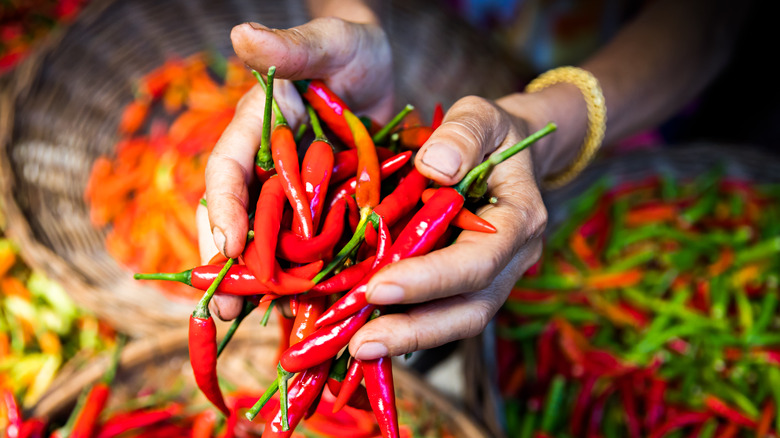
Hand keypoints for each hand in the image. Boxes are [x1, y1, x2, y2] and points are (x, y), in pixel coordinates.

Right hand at [198, 17, 393, 319]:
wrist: (379, 73)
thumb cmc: (349, 50)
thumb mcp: (328, 42)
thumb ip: (292, 46)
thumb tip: (244, 33)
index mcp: (256, 130)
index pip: (228, 170)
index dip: (223, 208)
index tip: (227, 246)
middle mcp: (267, 166)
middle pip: (239, 218)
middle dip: (230, 264)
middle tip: (226, 308)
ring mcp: (295, 192)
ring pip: (270, 240)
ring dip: (262, 281)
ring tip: (257, 321)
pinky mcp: (323, 209)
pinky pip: (309, 245)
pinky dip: (305, 274)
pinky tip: (306, 307)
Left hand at [348, 94, 551, 359]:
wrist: (507, 151)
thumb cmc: (492, 133)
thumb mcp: (482, 116)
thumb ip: (463, 135)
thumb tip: (435, 169)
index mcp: (520, 219)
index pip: (478, 261)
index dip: (430, 279)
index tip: (378, 287)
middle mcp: (512, 260)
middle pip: (469, 309)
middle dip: (414, 330)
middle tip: (360, 344)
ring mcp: (492, 277)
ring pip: (454, 320)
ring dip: (405, 338)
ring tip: (355, 348)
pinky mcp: (467, 284)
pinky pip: (439, 312)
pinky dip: (403, 324)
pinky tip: (362, 329)